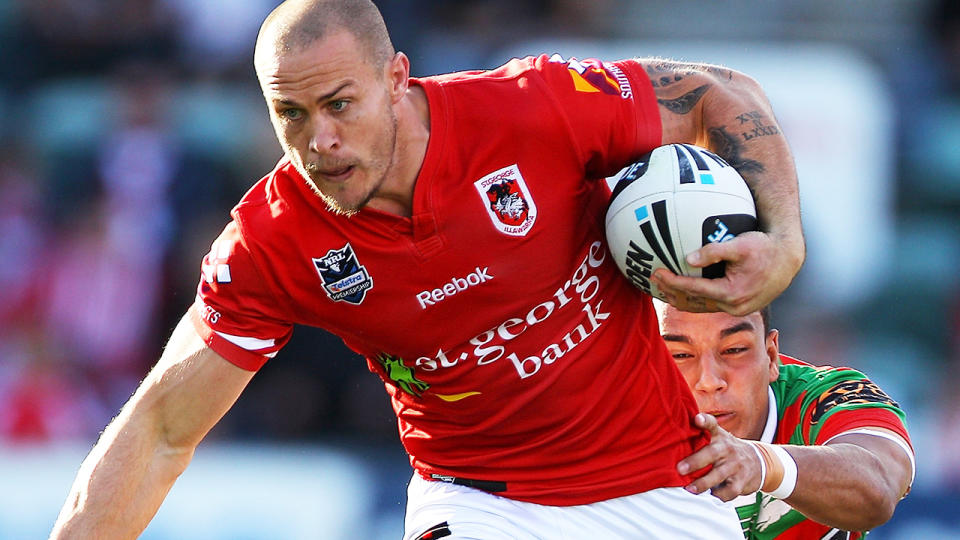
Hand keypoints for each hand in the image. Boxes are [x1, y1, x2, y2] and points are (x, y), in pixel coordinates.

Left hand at [652, 230, 802, 315]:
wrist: (788, 259)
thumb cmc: (764, 247)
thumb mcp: (740, 244)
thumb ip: (714, 251)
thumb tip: (688, 258)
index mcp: (731, 293)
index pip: (694, 289)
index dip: (673, 282)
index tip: (656, 273)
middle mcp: (733, 306)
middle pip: (694, 303)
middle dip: (671, 292)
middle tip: (652, 280)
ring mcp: (737, 309)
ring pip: (701, 307)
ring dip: (680, 298)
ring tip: (662, 288)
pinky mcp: (739, 307)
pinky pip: (710, 305)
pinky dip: (694, 299)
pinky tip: (682, 291)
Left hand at [676, 413, 763, 500]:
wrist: (757, 462)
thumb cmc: (726, 450)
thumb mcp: (718, 438)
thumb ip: (699, 437)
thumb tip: (667, 439)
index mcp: (719, 436)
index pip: (712, 424)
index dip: (704, 421)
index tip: (697, 419)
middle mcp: (727, 448)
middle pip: (712, 452)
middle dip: (695, 461)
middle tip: (680, 469)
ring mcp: (735, 465)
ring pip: (718, 474)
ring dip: (703, 483)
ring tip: (689, 489)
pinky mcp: (741, 482)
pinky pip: (728, 492)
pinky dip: (717, 496)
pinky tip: (707, 498)